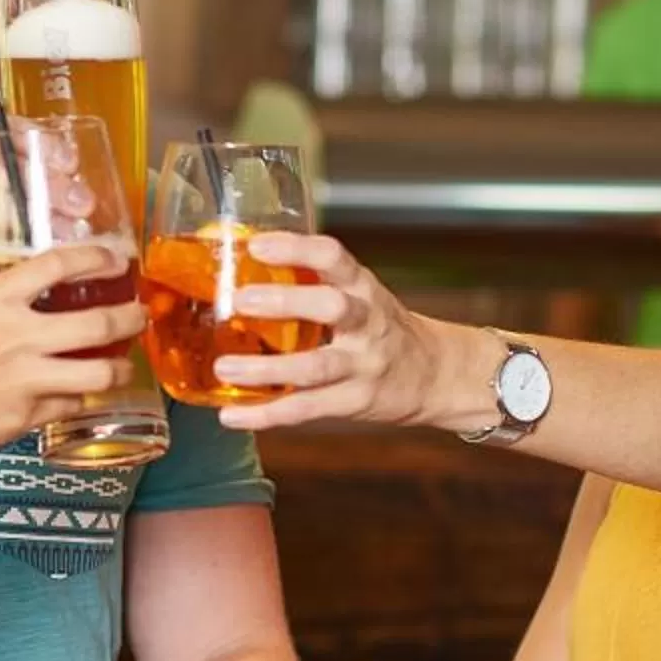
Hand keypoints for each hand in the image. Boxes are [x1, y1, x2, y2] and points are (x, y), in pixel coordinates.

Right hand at [0, 240, 140, 466]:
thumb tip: (13, 291)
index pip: (59, 264)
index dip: (97, 257)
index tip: (116, 258)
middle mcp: (15, 335)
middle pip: (98, 321)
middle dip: (130, 315)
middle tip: (138, 312)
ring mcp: (24, 378)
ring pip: (100, 371)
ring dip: (120, 366)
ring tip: (124, 362)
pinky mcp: (26, 416)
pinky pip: (71, 403)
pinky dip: (80, 397)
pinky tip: (81, 391)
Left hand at [210, 232, 450, 431]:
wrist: (435, 374)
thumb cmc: (382, 328)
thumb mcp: (359, 294)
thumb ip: (313, 282)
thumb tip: (240, 267)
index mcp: (363, 288)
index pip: (333, 257)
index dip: (296, 248)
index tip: (257, 245)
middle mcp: (367, 323)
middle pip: (332, 308)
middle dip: (285, 303)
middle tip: (240, 300)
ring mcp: (363, 365)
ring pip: (316, 367)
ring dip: (266, 369)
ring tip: (225, 368)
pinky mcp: (354, 401)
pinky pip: (306, 409)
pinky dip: (265, 414)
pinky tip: (232, 414)